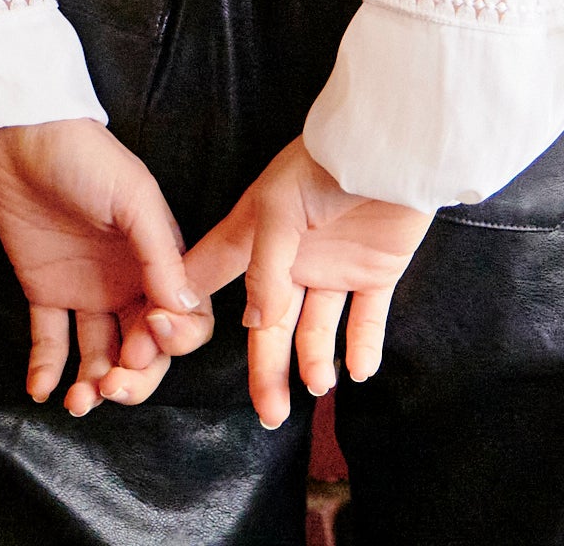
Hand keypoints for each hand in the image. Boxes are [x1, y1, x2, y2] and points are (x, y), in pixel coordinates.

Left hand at [0, 118, 215, 415]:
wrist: (20, 136)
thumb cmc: (87, 157)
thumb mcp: (134, 197)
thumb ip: (160, 254)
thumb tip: (186, 309)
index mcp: (159, 260)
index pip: (183, 321)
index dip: (172, 341)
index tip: (146, 338)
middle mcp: (128, 282)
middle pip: (144, 351)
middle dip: (133, 378)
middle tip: (109, 385)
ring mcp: (87, 290)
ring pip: (100, 355)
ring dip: (93, 385)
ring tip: (76, 400)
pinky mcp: (45, 291)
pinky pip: (51, 341)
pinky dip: (47, 370)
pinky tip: (42, 388)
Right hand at [181, 135, 431, 428]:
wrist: (395, 149)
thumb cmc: (327, 164)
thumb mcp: (279, 207)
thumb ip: (264, 268)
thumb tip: (257, 324)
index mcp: (256, 233)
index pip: (213, 275)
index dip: (190, 308)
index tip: (168, 346)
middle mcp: (290, 257)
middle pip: (269, 325)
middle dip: (266, 370)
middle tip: (268, 414)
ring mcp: (334, 266)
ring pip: (316, 331)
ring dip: (314, 363)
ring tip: (318, 383)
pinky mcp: (376, 271)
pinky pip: (366, 321)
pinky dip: (362, 349)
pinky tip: (358, 369)